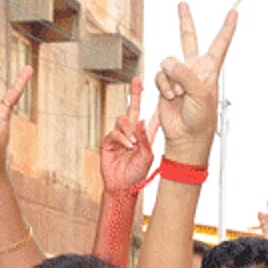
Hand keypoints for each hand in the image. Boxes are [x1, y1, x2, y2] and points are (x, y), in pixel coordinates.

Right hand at [100, 77, 159, 194]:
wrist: (123, 186)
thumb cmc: (137, 174)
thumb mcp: (147, 156)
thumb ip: (145, 139)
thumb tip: (140, 120)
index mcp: (144, 135)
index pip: (150, 116)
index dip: (154, 105)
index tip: (159, 89)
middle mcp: (131, 132)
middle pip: (133, 108)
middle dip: (135, 93)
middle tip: (137, 81)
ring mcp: (119, 135)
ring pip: (123, 120)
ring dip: (129, 130)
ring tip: (134, 144)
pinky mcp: (108, 141)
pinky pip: (114, 133)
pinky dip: (122, 139)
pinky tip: (128, 147)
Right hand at [154, 3, 237, 162]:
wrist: (186, 136)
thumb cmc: (200, 120)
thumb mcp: (200, 94)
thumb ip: (185, 74)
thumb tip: (167, 62)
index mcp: (209, 70)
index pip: (219, 44)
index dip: (227, 29)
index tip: (233, 14)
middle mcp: (194, 69)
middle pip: (188, 38)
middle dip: (185, 21)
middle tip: (182, 5)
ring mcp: (179, 76)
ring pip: (168, 63)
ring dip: (172, 80)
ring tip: (179, 94)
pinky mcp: (166, 83)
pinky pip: (160, 75)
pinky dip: (164, 86)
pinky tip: (171, 97)